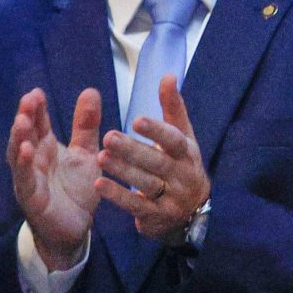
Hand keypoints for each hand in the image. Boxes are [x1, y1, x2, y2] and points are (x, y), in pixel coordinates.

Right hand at [7, 86, 100, 270]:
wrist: (76, 228)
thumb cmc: (76, 190)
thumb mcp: (85, 154)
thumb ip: (86, 126)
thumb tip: (90, 90)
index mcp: (45, 146)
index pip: (38, 122)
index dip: (36, 107)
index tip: (37, 92)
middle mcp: (33, 159)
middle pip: (25, 133)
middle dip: (25, 116)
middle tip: (29, 99)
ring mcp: (28, 177)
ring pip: (18, 154)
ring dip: (18, 137)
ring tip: (22, 120)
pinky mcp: (30, 197)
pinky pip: (24, 179)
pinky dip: (23, 165)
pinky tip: (26, 151)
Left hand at [95, 73, 210, 243]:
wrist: (194, 211)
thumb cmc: (181, 163)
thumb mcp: (182, 136)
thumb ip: (172, 107)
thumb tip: (168, 75)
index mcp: (187, 153)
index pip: (174, 140)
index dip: (157, 130)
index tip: (136, 119)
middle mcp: (182, 176)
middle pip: (157, 162)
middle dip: (132, 150)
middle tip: (108, 137)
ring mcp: (171, 198)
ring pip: (145, 183)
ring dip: (122, 171)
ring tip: (100, 156)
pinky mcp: (156, 217)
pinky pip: (136, 206)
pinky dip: (117, 196)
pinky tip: (98, 184)